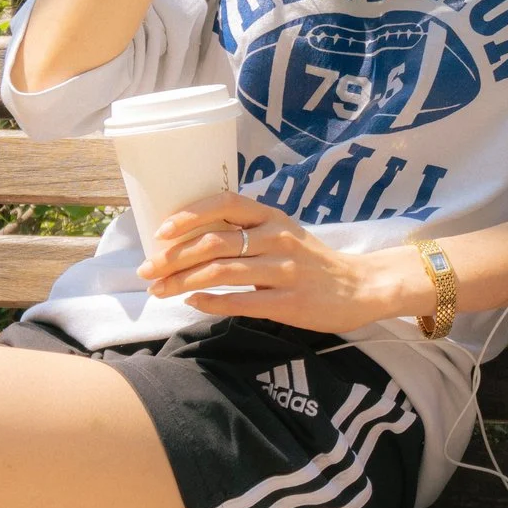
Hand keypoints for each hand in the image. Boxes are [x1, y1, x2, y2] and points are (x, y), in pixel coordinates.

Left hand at [138, 190, 421, 333]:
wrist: (360, 288)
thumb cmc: (313, 262)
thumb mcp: (283, 234)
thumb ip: (246, 232)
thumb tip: (191, 238)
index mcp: (273, 217)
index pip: (224, 204)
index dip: (189, 215)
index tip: (162, 231)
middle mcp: (278, 238)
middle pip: (215, 242)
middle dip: (173, 257)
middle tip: (147, 270)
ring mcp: (284, 270)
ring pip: (221, 271)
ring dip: (182, 281)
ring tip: (159, 290)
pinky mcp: (289, 302)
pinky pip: (241, 301)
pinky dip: (211, 302)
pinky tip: (192, 303)